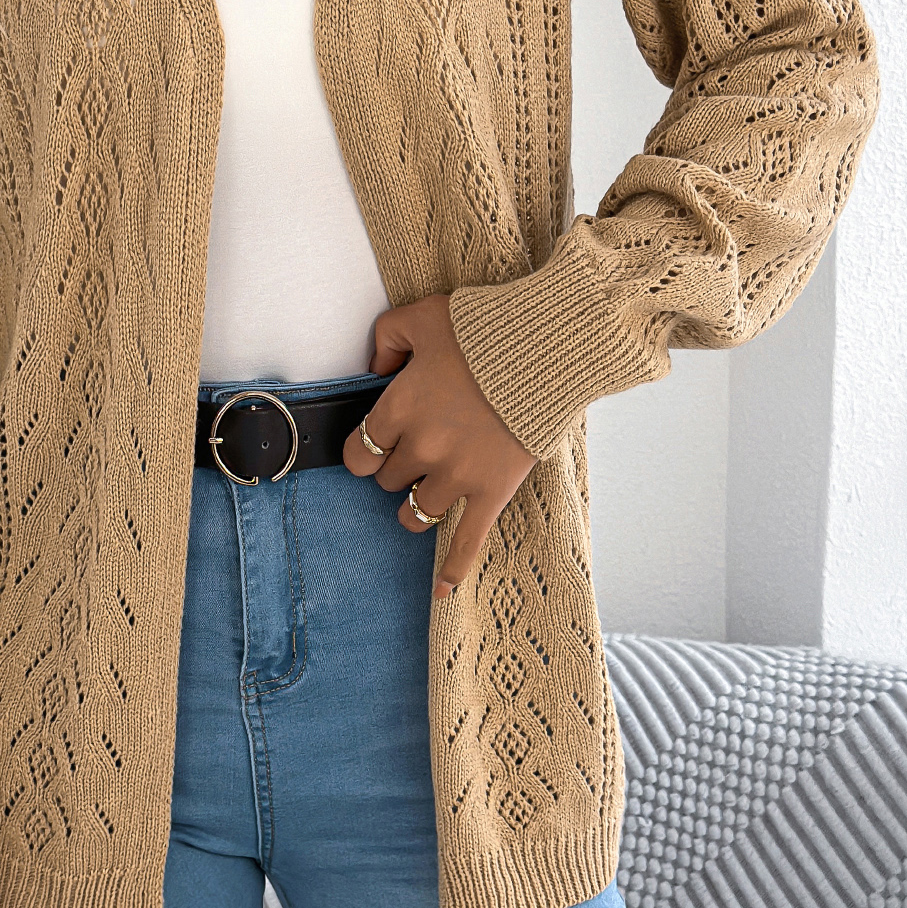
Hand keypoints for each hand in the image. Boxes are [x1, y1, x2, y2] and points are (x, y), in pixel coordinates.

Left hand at [342, 294, 537, 598]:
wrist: (548, 348)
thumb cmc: (484, 329)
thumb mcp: (420, 316)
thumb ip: (385, 339)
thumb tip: (375, 368)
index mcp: (398, 409)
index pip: (358, 454)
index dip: (366, 452)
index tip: (377, 446)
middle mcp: (421, 449)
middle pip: (390, 481)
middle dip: (399, 468)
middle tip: (420, 450)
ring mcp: (457, 475)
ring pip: (417, 513)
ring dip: (417, 505)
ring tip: (426, 494)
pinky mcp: (492, 492)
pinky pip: (466, 541)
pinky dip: (452, 570)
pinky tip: (440, 591)